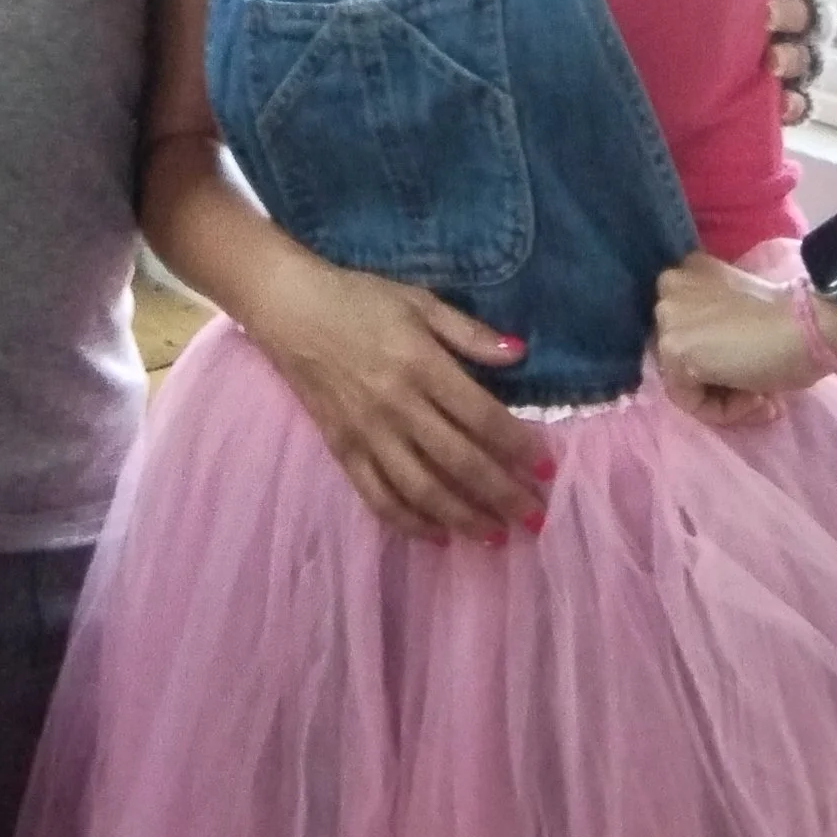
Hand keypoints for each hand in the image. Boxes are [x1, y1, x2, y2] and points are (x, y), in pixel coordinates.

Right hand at [236, 252, 549, 544]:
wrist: (289, 308)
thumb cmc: (359, 299)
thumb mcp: (418, 301)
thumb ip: (468, 332)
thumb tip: (519, 353)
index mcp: (420, 363)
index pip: (481, 417)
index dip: (519, 447)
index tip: (548, 468)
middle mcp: (396, 404)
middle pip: (459, 461)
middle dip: (503, 494)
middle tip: (535, 517)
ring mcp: (366, 432)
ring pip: (422, 489)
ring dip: (463, 518)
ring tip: (495, 536)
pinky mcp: (341, 448)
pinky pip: (377, 496)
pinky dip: (409, 522)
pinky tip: (438, 535)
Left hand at [653, 252, 836, 425]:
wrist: (809, 330)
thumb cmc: (793, 321)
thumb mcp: (746, 312)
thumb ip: (720, 327)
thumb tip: (721, 362)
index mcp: (691, 269)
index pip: (689, 330)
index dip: (722, 358)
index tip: (755, 371)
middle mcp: (670, 285)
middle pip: (684, 355)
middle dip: (724, 381)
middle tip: (764, 394)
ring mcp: (667, 316)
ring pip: (685, 380)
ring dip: (729, 398)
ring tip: (766, 402)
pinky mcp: (673, 348)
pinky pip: (689, 398)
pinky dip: (724, 410)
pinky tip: (758, 400)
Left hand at [766, 0, 833, 124]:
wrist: (682, 26)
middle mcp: (800, 8)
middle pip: (811, 12)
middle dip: (792, 15)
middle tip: (765, 15)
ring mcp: (797, 50)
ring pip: (810, 55)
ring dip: (795, 58)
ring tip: (771, 62)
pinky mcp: (787, 88)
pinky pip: (803, 99)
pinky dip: (795, 103)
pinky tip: (781, 106)